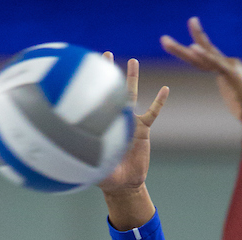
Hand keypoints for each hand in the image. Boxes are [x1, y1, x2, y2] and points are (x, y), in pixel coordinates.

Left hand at [99, 56, 167, 196]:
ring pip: (132, 95)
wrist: (126, 183)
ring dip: (132, 78)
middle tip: (105, 53)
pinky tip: (166, 89)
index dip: (92, 87)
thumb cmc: (108, 176)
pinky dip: (159, 101)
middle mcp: (115, 119)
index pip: (96, 102)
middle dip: (109, 73)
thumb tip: (76, 157)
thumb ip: (88, 160)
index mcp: (103, 125)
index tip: (86, 68)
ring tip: (133, 61)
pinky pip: (153, 112)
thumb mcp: (95, 166)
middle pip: (112, 91)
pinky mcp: (144, 130)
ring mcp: (130, 122)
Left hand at [161, 17, 241, 120]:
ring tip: (166, 41)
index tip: (178, 48)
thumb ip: (235, 103)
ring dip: (183, 49)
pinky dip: (205, 55)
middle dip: (179, 49)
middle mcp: (227, 64)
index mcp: (226, 71)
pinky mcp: (232, 73)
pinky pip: (215, 62)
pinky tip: (193, 48)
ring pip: (203, 55)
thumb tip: (239, 112)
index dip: (190, 56)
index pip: (203, 62)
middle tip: (163, 40)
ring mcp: (229, 67)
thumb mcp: (238, 106)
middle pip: (198, 56)